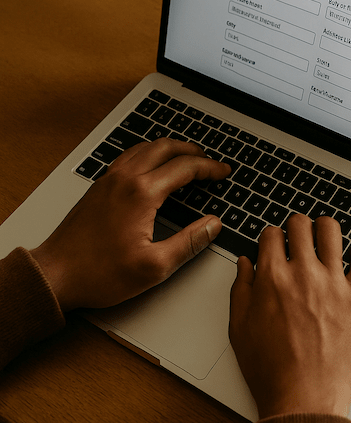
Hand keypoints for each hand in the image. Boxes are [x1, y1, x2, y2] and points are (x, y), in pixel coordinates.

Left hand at [30, 138, 230, 311]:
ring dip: (170, 148)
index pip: (185, 168)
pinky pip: (129, 156)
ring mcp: (109, 180)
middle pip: (166, 148)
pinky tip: (152, 165)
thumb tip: (212, 225)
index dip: (210, 168)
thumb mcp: (155, 266)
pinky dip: (149, 153)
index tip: (223, 172)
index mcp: (142, 194)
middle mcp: (124, 179)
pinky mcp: (99, 187)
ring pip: (146, 148)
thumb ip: (190, 242)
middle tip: (210, 162)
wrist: (55, 275)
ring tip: (187, 158)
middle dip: (193, 151)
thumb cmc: (98, 273)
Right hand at [229, 214, 350, 418]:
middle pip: (300, 224)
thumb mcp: (240, 329)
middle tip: (298, 237)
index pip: (271, 234)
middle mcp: (303, 273)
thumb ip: (241, 289)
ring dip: (324, 229)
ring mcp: (333, 282)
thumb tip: (245, 264)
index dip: (271, 236)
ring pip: (332, 231)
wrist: (304, 398)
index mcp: (271, 278)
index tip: (274, 243)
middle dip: (296, 226)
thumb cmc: (272, 370)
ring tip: (324, 238)